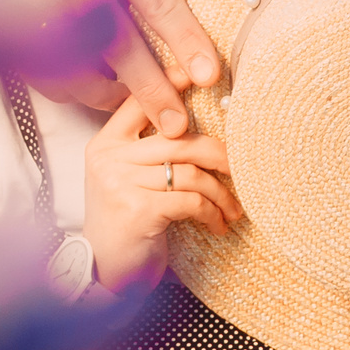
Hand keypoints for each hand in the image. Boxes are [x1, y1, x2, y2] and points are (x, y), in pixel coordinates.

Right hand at [0, 0, 222, 136]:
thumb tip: (193, 36)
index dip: (184, 40)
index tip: (208, 76)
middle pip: (115, 41)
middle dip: (149, 88)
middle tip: (177, 122)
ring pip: (76, 65)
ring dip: (112, 94)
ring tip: (141, 106)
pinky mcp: (4, 22)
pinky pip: (45, 72)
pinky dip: (77, 90)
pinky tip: (102, 92)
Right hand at [82, 94, 244, 289]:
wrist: (106, 273)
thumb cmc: (128, 222)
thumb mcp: (131, 180)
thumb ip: (153, 151)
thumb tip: (204, 125)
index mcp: (107, 144)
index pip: (139, 102)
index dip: (172, 83)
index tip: (204, 76)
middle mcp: (109, 158)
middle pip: (180, 138)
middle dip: (221, 155)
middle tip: (243, 171)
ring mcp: (120, 182)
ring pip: (191, 172)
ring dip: (221, 194)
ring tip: (233, 210)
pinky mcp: (137, 209)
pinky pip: (191, 200)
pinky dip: (212, 213)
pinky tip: (218, 225)